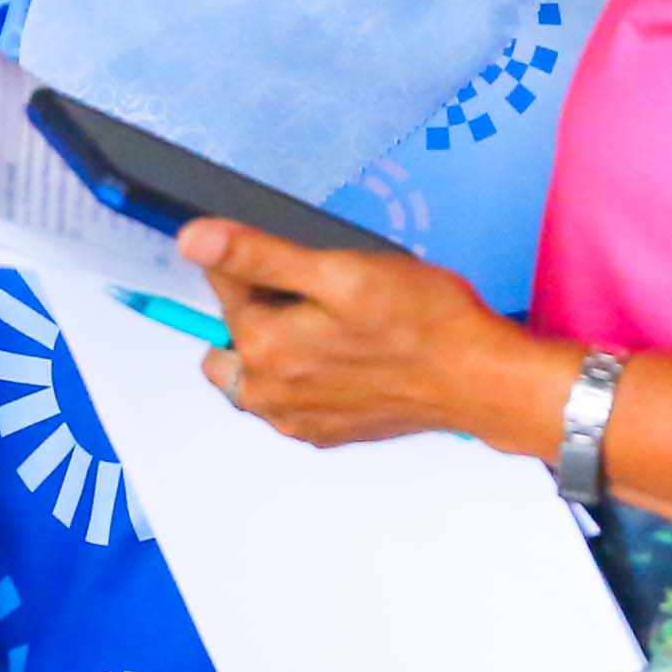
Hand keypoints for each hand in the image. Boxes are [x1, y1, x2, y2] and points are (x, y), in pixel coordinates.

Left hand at [191, 220, 572, 453]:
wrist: (480, 379)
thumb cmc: (423, 324)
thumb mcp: (340, 270)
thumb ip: (258, 255)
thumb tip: (192, 240)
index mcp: (262, 350)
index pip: (225, 285)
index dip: (264, 261)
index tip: (308, 262)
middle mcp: (268, 396)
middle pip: (235, 332)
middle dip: (266, 308)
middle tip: (327, 299)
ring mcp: (295, 420)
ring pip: (260, 366)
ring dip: (286, 343)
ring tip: (344, 328)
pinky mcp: (323, 432)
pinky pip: (293, 393)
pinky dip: (311, 373)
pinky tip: (354, 357)